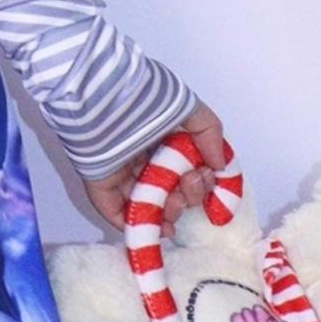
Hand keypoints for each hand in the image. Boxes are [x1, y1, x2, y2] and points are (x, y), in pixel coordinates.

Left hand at [80, 97, 227, 233]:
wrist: (102, 94)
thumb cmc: (143, 94)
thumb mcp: (186, 106)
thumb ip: (209, 132)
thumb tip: (219, 165)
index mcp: (160, 138)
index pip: (184, 168)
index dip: (200, 179)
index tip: (206, 176)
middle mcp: (141, 156)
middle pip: (170, 188)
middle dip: (188, 194)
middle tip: (189, 183)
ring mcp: (120, 172)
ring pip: (149, 202)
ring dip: (170, 211)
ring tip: (176, 203)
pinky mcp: (101, 185)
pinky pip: (119, 211)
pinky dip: (141, 224)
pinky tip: (163, 228)